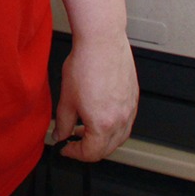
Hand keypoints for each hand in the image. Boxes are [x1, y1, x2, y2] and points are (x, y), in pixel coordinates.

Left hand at [53, 34, 137, 161]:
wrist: (102, 41)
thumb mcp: (66, 99)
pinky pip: (126, 122)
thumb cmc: (85, 64)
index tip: (65, 148)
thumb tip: (60, 135)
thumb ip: (63, 123)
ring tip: (86, 129)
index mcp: (103, 124)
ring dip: (103, 140)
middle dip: (89, 150)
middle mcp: (121, 120)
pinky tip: (101, 116)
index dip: (74, 154)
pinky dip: (114, 127)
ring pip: (120, 137)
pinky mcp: (134, 98)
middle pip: (107, 149)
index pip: (91, 153)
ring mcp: (130, 109)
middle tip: (74, 142)